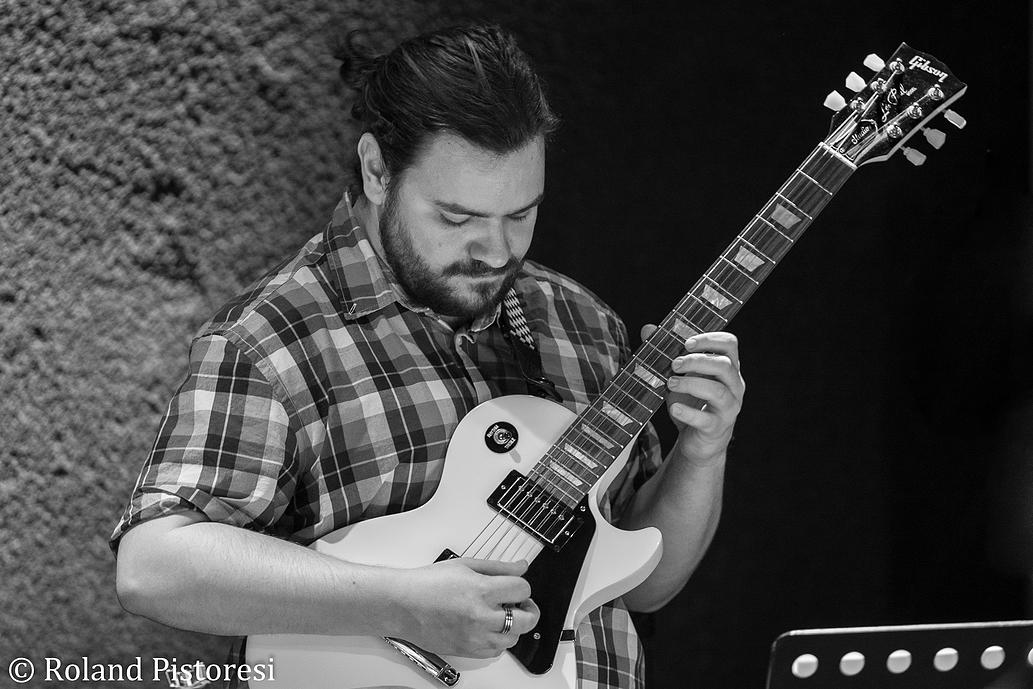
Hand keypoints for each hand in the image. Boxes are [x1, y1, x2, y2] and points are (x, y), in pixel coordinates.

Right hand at [394, 558, 539, 658]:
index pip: (522, 590)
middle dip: (528, 609)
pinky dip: (498, 640)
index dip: (522, 586)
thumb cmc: (427, 583)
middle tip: (520, 603)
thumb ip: (498, 567)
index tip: (516, 585)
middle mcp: (480, 617)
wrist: (401, 604)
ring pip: (513, 639)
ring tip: (501, 614)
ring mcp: (474, 637)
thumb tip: (521, 566)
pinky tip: (488, 627)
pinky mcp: (467, 651)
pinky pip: (496, 652)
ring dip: (513, 626)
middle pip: (526, 620)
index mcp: (481, 591)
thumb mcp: (465, 565)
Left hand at [641, 327, 744, 465]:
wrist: (697, 441)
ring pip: (718, 391)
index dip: (709, 339)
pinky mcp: (717, 428)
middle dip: (697, 361)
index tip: (685, 342)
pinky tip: (674, 409)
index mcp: (728, 368)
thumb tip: (648, 329)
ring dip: (691, 383)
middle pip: (725, 365)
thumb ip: (666, 353)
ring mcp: (729, 408)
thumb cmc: (691, 403)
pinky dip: (688, 412)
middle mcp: (734, 386)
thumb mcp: (678, 376)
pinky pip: (706, 419)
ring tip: (670, 383)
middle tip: (674, 364)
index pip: (730, 344)